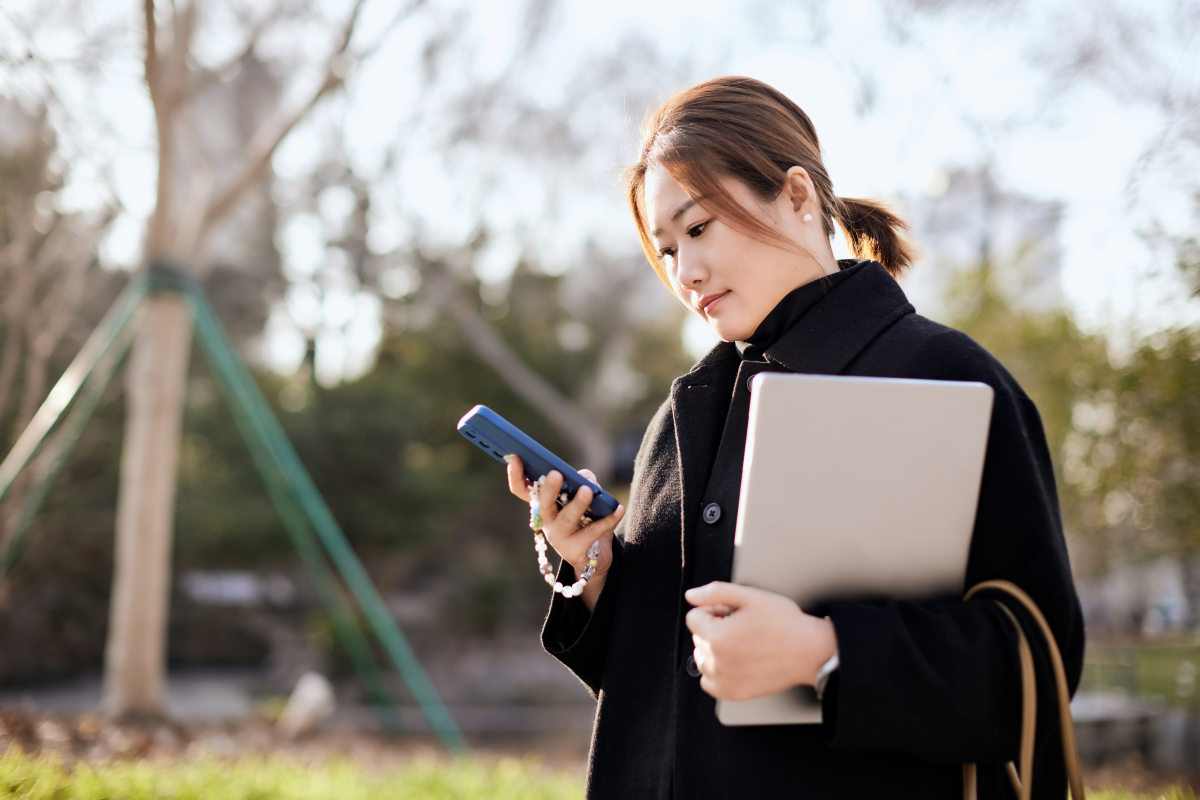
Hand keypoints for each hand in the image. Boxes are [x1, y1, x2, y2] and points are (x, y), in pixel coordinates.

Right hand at [507, 456, 623, 610]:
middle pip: (543, 505)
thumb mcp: (583, 497)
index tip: (516, 457)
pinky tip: (619, 509)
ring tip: (587, 491)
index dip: (516, 475)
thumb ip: (583, 482)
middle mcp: (547, 521)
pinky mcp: (576, 550)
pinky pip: (592, 532)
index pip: (522, 490)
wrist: (595, 556)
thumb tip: (584, 478)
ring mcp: (559, 537)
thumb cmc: (586, 519)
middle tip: (555, 474)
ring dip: (577, 504)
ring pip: (566, 519)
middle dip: (548, 489)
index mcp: (543, 505)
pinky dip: (608, 519)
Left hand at [684, 582, 836, 701]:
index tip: (730, 612)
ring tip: (741, 643)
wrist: (809, 651)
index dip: (713, 610)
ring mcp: (725, 680)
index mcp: (717, 637)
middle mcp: (717, 662)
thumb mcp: (751, 596)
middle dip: (715, 628)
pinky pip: (709, 683)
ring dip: (715, 649)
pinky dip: (717, 673)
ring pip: (702, 659)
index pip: (694, 617)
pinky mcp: (734, 693)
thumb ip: (715, 592)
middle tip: (741, 626)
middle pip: (698, 638)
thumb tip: (692, 596)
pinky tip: (735, 662)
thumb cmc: (785, 624)